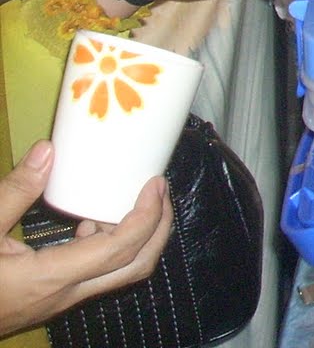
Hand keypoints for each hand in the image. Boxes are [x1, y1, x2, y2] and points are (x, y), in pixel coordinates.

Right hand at [0, 140, 171, 335]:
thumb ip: (13, 192)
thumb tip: (48, 151)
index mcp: (51, 278)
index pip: (121, 248)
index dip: (147, 215)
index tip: (156, 183)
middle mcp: (65, 294)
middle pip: (135, 266)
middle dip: (158, 227)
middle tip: (159, 190)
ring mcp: (60, 301)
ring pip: (119, 274)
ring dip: (136, 237)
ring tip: (132, 198)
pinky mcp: (51, 298)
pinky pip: (96, 275)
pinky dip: (108, 247)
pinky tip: (89, 222)